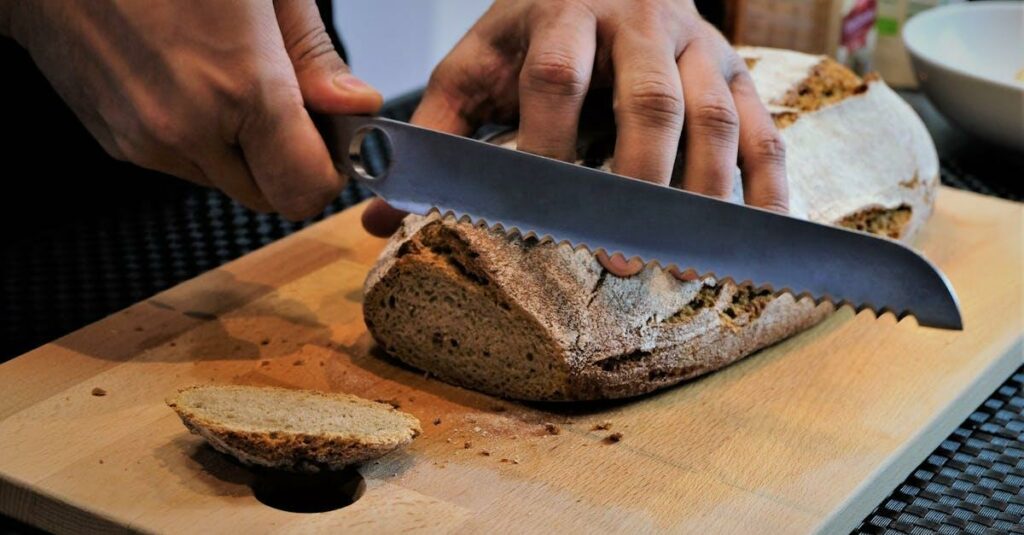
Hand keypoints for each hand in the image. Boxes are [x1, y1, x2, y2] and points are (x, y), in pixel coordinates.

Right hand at [4, 0, 381, 219]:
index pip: (306, 190)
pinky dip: (201, 138)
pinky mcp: (118, 142)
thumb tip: (356, 107)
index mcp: (238, 88)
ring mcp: (147, 142)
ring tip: (226, 76)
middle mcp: (188, 130)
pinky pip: (185, 164)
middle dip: (289, 161)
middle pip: (271, 197)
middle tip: (284, 102)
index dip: (328, 169)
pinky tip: (188, 79)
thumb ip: (314, 56)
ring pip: (227, 183)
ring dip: (243, 150)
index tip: (331, 137)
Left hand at [362, 0, 787, 276]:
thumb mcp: (480, 62)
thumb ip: (440, 129)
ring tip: (688, 263)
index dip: (548, 145)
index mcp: (563, 12)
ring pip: (712, 118)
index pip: (557, 79)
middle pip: (649, 100)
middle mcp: (640, 22)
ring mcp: (698, 44)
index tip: (536, 214)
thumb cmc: (537, 30)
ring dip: (704, 195)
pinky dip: (765, 186)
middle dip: (637, 183)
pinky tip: (754, 236)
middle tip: (622, 259)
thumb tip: (381, 212)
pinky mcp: (736, 70)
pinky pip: (762, 128)